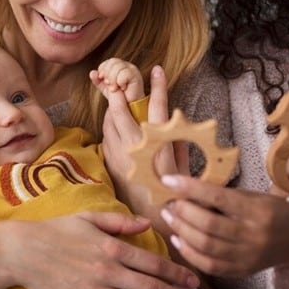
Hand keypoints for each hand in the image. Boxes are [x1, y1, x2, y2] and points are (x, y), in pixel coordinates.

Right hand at [0, 211, 203, 288]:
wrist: (22, 251)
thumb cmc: (57, 231)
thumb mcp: (89, 218)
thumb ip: (120, 222)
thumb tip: (147, 224)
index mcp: (111, 247)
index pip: (153, 263)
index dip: (177, 273)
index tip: (194, 281)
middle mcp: (107, 270)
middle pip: (150, 287)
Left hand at [90, 57, 144, 101]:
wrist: (129, 107)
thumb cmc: (119, 97)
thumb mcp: (105, 88)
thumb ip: (98, 80)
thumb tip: (92, 73)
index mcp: (119, 66)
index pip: (108, 62)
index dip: (102, 70)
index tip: (102, 79)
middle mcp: (126, 66)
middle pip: (112, 61)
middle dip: (107, 74)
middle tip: (109, 85)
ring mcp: (132, 70)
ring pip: (117, 66)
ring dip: (113, 79)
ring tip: (115, 88)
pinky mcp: (136, 76)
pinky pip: (124, 73)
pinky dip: (120, 82)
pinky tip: (123, 88)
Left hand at [101, 66, 187, 215]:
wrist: (153, 220)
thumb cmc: (175, 193)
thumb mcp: (182, 165)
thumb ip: (177, 142)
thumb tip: (175, 123)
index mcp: (158, 143)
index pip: (158, 107)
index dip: (158, 86)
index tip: (157, 69)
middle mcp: (136, 146)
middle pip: (122, 110)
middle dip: (118, 92)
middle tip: (114, 80)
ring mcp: (119, 154)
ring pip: (110, 122)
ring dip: (111, 109)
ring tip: (113, 97)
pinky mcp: (110, 164)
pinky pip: (105, 138)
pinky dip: (109, 127)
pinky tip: (113, 124)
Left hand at [158, 145, 288, 275]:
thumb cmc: (272, 211)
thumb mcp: (252, 196)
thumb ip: (223, 196)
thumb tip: (186, 191)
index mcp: (258, 210)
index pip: (217, 197)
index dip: (190, 188)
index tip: (169, 180)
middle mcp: (253, 235)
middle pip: (208, 225)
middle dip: (182, 212)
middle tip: (168, 203)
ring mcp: (247, 256)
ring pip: (205, 246)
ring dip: (182, 230)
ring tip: (170, 218)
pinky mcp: (242, 271)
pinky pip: (209, 265)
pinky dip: (189, 253)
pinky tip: (179, 239)